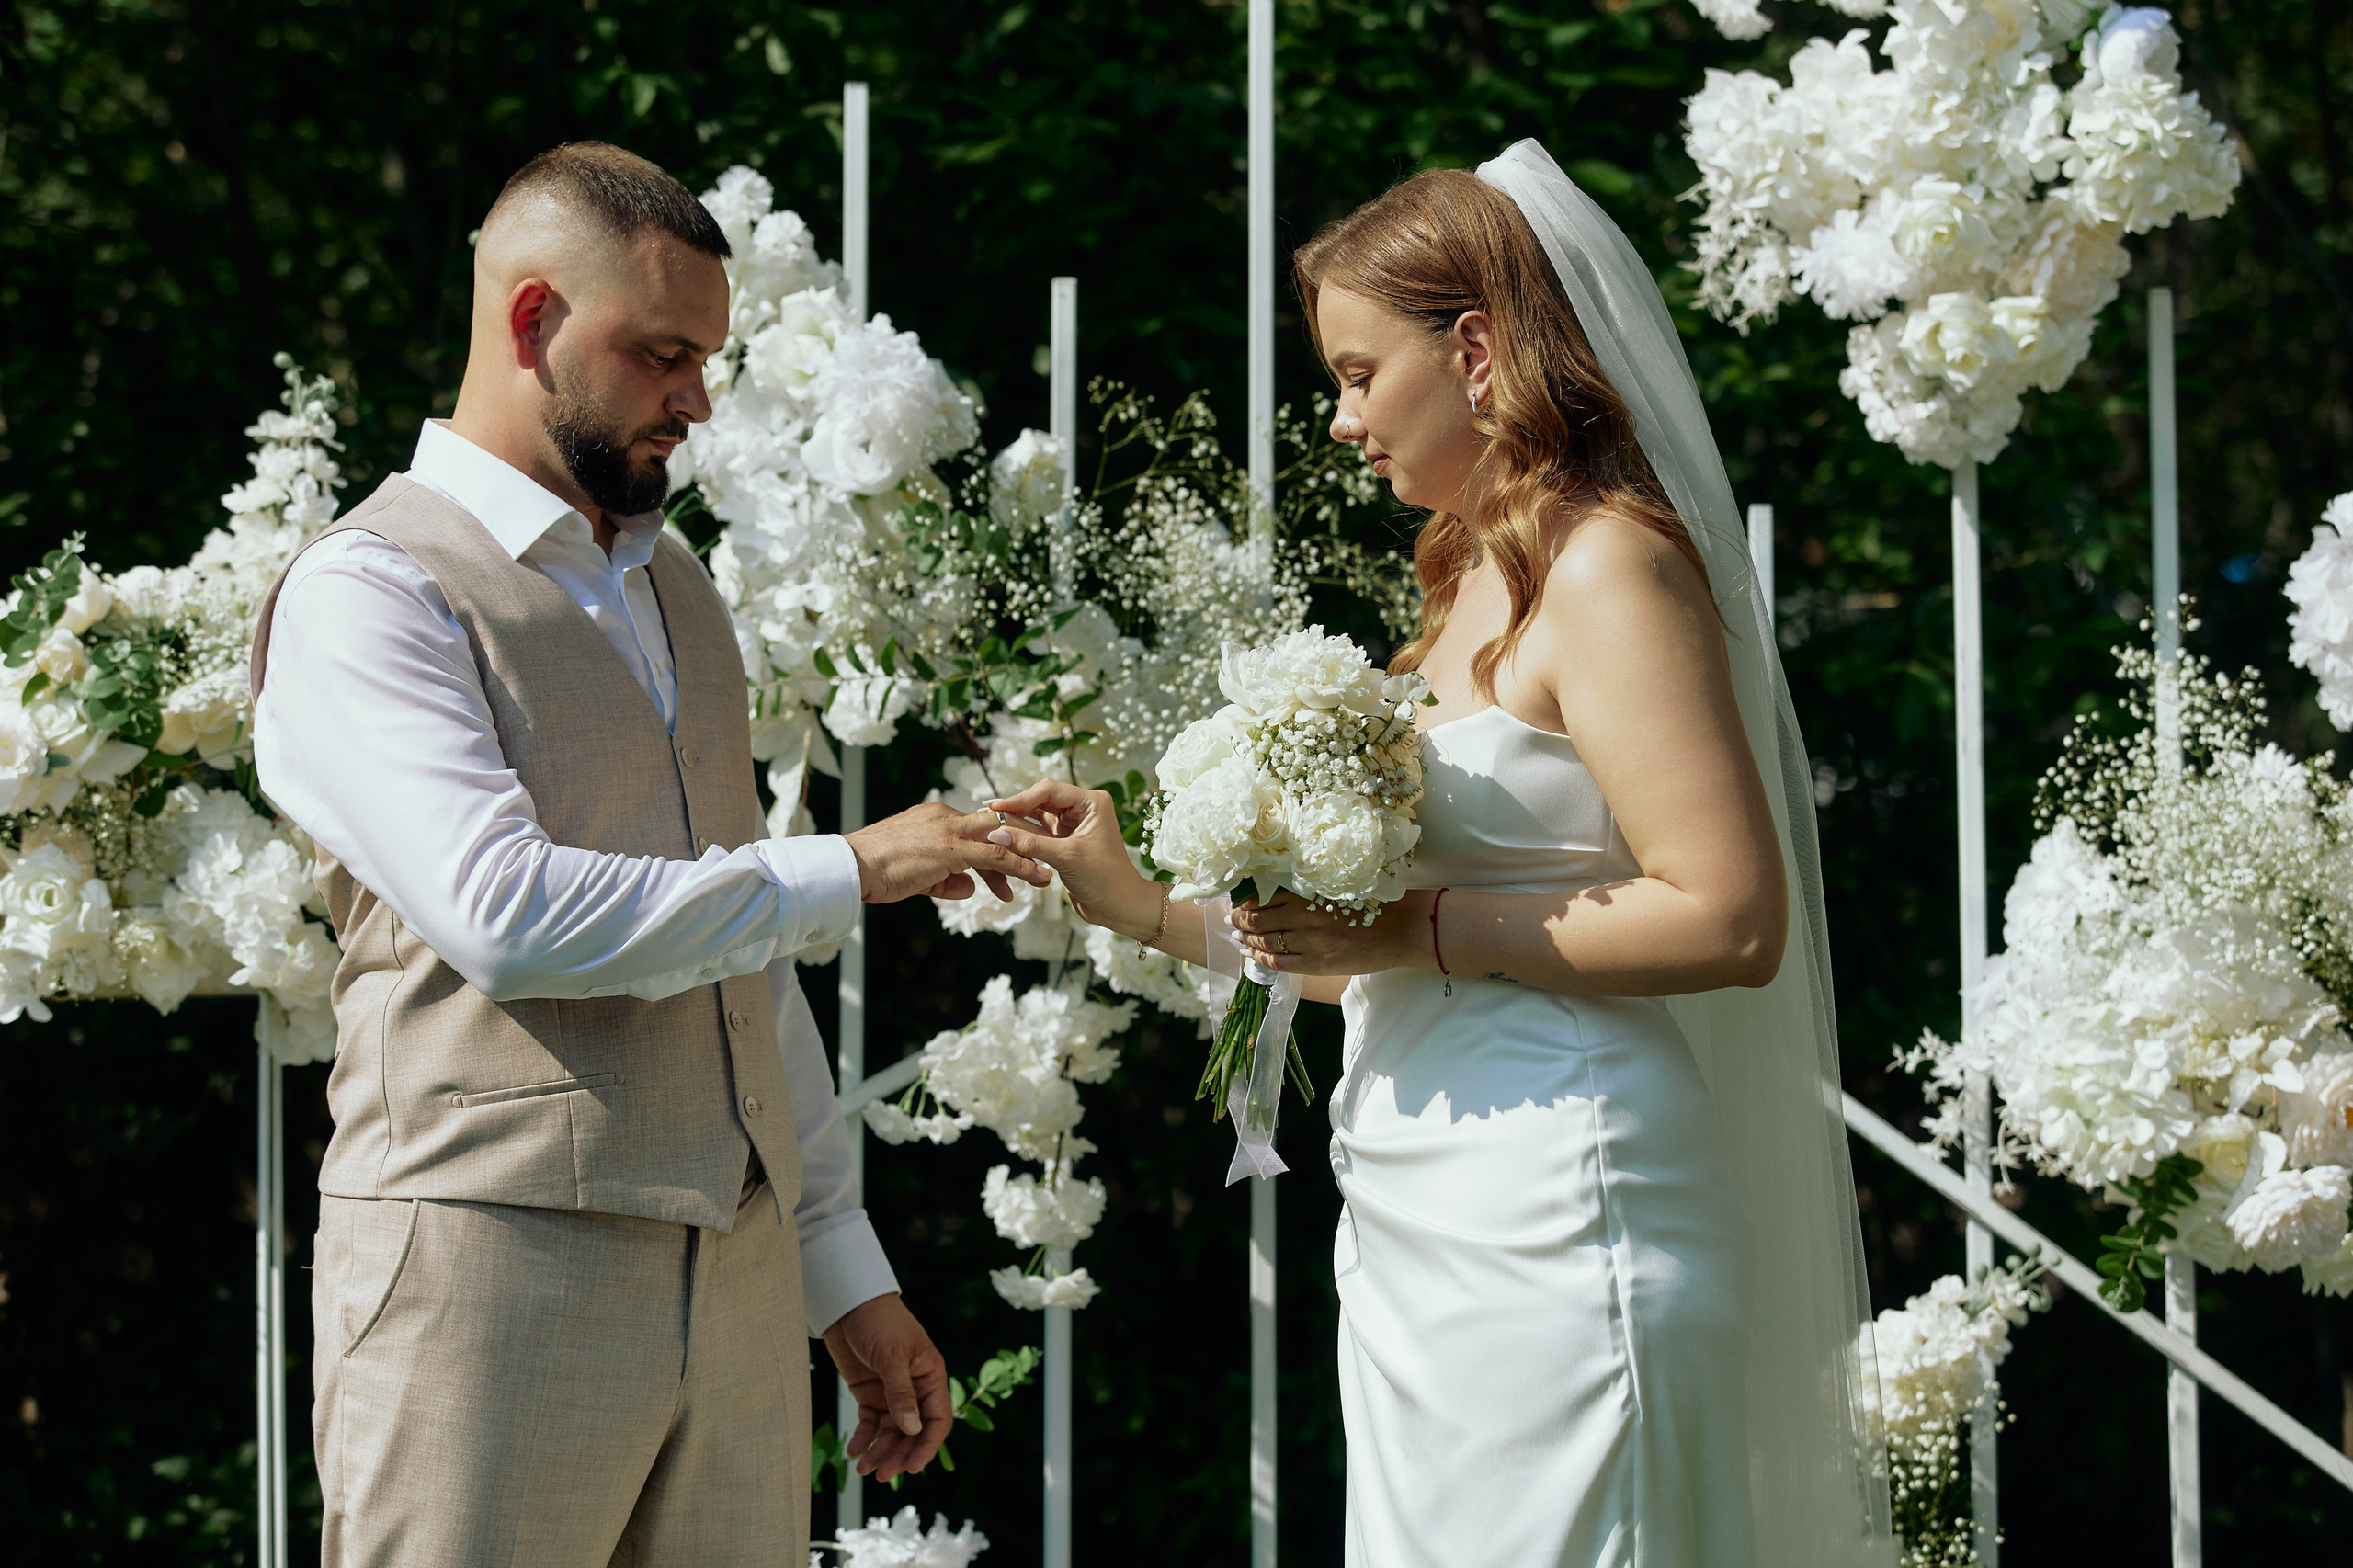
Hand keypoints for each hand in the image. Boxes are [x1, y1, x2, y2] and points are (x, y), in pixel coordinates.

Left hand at [820, 1293, 953, 1481]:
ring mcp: (891, 1393)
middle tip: (880, 1474)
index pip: (938, 1419)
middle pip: (913, 1432)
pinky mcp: (870, 1394)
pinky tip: (853, 1451)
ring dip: (879, 1450)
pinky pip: (870, 1423)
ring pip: (891, 1432)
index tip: (914, 1467)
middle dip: (898, 1454)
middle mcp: (914, 1389)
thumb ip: (901, 1394)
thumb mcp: (892, 1356)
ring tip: (863, 1468)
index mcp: (930, 1376)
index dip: (928, 1445)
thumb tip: (913, 1430)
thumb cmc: (878, 1322)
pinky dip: (863, 1438)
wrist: (847, 1304)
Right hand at [846, 802, 1051, 903]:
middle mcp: (946, 817)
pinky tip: (1033, 877)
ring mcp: (949, 830)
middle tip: (1044, 859)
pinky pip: (994, 855)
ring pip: (1000, 839)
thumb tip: (970, 887)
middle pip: (996, 826)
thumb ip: (946, 880)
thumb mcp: (918, 877)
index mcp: (937, 818)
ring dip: (1027, 858)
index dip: (1000, 846)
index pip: (977, 829)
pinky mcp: (951, 848)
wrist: (852, 867)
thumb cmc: (876, 872)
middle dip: (1023, 843)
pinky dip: (1018, 866)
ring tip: (1046, 877)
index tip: (1019, 858)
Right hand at [981, 779, 1161, 937]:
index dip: (1020, 797)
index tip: (996, 807)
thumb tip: (997, 832)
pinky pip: (1038, 833)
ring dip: (1017, 823)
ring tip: (992, 826)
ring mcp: (1072, 825)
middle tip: (988, 816)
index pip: (1049, 790)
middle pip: (1040, 800)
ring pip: (1036, 817)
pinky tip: (1005, 839)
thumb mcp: (1066, 857)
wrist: (1119, 907)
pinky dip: (1023, 837)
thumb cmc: (1105, 879)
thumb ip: (1031, 843)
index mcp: (1091, 803)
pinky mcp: (1063, 842)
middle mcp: (1082, 809)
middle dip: (1016, 809)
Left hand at [1232, 889, 1427, 976]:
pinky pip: (1278, 961)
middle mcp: (1304, 917)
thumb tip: (1273, 891)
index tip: (1235, 900)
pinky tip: (1250, 953)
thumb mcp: (1336, 887)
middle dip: (1239, 919)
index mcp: (1308, 893)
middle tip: (1230, 918)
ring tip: (1237, 935)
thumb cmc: (1373, 903)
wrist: (1401, 930)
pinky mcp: (1316, 963)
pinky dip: (1260, 957)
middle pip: (1258, 919)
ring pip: (1264, 940)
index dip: (1244, 900)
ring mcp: (1308, 942)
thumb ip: (1306, 890)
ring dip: (1246, 938)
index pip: (1263, 896)